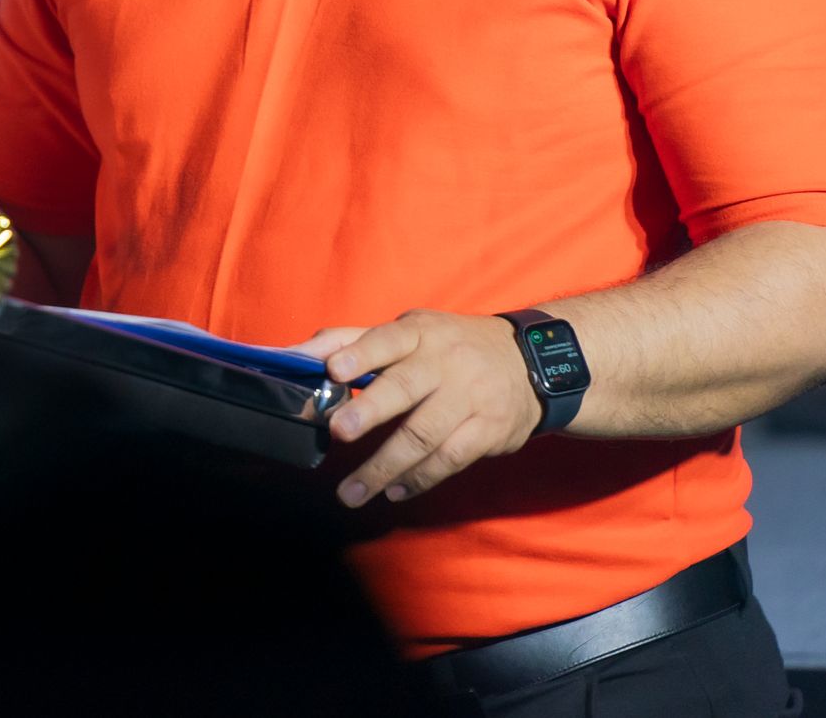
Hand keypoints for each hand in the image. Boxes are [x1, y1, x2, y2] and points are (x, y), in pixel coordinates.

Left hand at [293, 311, 542, 507]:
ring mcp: (471, 397)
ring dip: (384, 465)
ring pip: (424, 434)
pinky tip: (393, 490)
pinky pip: (451, 458)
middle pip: (405, 387)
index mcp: (420, 333)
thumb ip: (349, 341)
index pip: (387, 340)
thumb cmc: (448, 348)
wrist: (532, 363)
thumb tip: (292, 353)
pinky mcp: (490, 430)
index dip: (360, 354)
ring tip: (351, 491)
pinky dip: (419, 478)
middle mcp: (446, 362)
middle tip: (339, 432)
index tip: (334, 371)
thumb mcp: (408, 333)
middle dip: (371, 410)